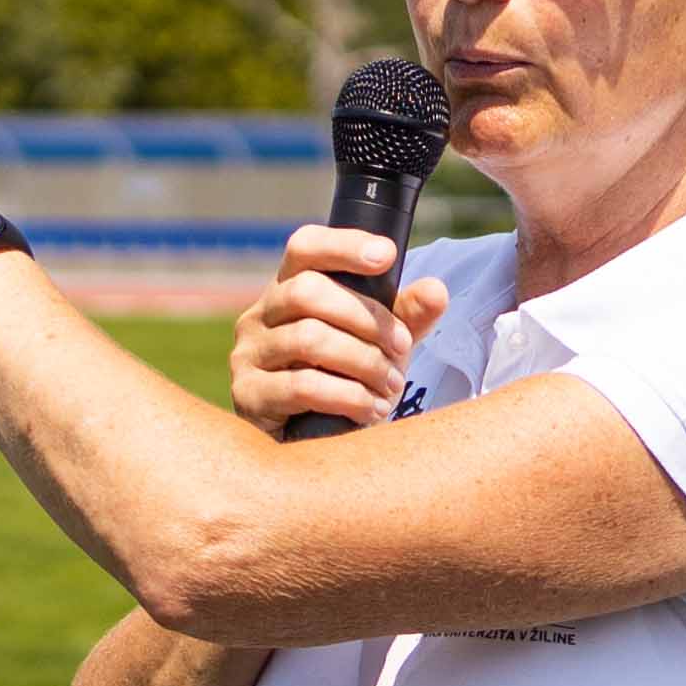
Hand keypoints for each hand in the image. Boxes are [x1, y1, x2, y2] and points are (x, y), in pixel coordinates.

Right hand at [231, 223, 446, 433]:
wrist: (310, 440)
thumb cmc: (345, 379)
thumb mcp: (381, 343)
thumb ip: (407, 317)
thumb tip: (436, 291)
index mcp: (289, 288)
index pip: (305, 248)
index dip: (343, 245)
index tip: (386, 256)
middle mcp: (260, 315)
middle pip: (308, 292)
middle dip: (367, 319)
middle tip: (402, 348)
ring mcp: (249, 354)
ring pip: (309, 339)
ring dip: (363, 362)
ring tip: (391, 385)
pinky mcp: (248, 395)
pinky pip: (302, 386)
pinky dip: (347, 396)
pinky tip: (370, 409)